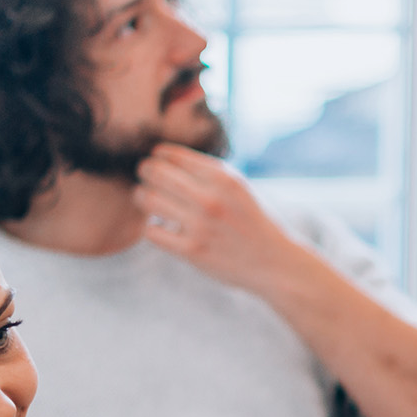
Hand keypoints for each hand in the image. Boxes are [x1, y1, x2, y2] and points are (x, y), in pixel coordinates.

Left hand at [133, 145, 312, 298]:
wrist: (274, 262)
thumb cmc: (252, 221)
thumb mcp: (238, 187)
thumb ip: (208, 172)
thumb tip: (164, 159)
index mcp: (223, 177)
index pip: (173, 155)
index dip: (158, 155)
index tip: (156, 160)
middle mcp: (210, 199)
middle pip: (156, 173)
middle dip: (146, 172)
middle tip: (144, 176)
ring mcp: (200, 226)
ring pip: (149, 199)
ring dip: (141, 196)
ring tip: (144, 198)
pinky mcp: (192, 251)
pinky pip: (152, 231)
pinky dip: (151, 226)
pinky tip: (159, 225)